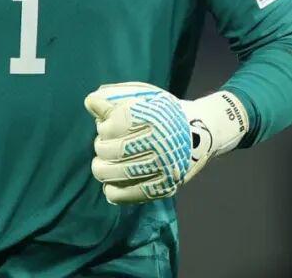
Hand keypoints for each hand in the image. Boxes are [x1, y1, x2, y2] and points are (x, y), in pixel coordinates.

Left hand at [84, 82, 248, 203]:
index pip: (111, 125)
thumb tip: (90, 102)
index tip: (108, 124)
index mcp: (153, 116)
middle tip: (107, 144)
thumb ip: (116, 96)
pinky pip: (124, 195)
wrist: (201, 132)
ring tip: (105, 162)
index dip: (103, 125)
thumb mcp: (144, 96)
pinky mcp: (163, 187)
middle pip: (108, 149)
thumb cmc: (164, 112)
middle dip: (101, 146)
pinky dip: (112, 189)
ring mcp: (162, 167)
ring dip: (101, 168)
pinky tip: (112, 182)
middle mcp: (159, 142)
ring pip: (111, 173)